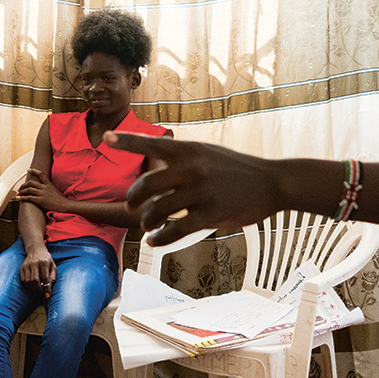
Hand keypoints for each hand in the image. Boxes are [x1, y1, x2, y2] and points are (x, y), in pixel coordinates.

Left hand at [15, 169, 69, 213]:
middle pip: (31, 183)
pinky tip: (18, 198)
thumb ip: (48, 187)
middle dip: (23, 185)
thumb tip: (42, 187)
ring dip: (21, 191)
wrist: (64, 205)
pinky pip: (29, 198)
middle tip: (20, 188)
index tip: (28, 169)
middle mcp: (44, 188)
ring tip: (18, 193)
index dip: (33, 171)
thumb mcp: (54, 190)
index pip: (40, 174)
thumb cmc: (60, 199)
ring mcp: (42, 194)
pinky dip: (22, 198)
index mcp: (48, 184)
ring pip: (28, 190)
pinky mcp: (40, 201)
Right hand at [18, 249, 56, 298]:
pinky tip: (32, 286)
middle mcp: (34, 263)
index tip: (47, 296)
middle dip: (38, 289)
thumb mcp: (53, 266)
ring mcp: (26, 265)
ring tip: (37, 290)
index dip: (46, 288)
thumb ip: (53, 276)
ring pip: (28, 281)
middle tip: (41, 293)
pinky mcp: (21, 268)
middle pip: (35, 280)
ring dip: (33, 288)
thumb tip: (50, 287)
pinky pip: (23, 280)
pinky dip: (27, 285)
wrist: (36, 250)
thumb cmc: (46, 259)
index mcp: (44, 263)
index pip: (45, 278)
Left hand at [106, 132, 280, 243]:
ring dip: (146, 221)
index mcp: (189, 150)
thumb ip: (184, 158)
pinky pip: (175, 230)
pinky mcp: (210, 214)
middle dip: (133, 198)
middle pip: (146, 184)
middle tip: (132, 206)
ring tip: (147, 224)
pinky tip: (155, 240)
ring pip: (157, 210)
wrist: (272, 182)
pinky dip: (160, 238)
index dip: (126, 141)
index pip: (151, 143)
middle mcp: (192, 168)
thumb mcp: (209, 153)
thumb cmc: (238, 169)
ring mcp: (200, 191)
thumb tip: (157, 168)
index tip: (106, 137)